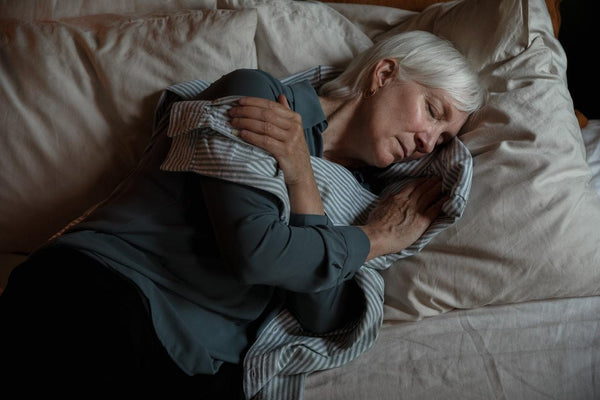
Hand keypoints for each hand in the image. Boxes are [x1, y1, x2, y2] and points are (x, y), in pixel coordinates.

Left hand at [228, 95, 323, 214]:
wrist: (302, 174)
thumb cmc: (293, 151)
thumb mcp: (293, 130)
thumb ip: (286, 113)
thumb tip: (280, 96)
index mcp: (295, 118)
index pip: (270, 105)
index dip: (253, 102)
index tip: (238, 102)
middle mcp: (294, 126)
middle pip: (265, 114)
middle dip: (245, 111)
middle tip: (231, 112)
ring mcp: (291, 139)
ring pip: (264, 126)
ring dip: (245, 123)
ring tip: (233, 122)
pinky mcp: (285, 152)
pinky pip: (265, 141)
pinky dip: (251, 136)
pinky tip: (242, 134)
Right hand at [360, 177, 446, 259]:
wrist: (378, 236)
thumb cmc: (375, 225)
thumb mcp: (378, 208)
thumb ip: (385, 201)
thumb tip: (389, 196)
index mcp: (397, 198)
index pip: (412, 187)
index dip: (420, 182)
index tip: (425, 179)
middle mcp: (408, 202)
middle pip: (423, 189)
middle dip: (431, 182)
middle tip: (439, 177)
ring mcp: (416, 211)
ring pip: (429, 196)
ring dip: (438, 188)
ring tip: (444, 183)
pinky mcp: (422, 221)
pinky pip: (434, 209)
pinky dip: (442, 202)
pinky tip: (448, 198)